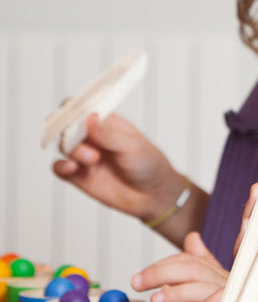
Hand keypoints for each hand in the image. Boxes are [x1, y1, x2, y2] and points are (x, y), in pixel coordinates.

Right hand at [52, 112, 182, 221]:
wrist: (153, 195)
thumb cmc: (149, 165)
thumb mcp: (132, 146)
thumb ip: (109, 134)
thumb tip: (91, 117)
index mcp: (108, 123)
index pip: (84, 108)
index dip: (73, 106)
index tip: (69, 108)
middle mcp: (94, 138)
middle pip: (68, 126)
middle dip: (68, 129)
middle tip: (75, 135)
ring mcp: (85, 156)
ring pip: (65, 146)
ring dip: (73, 150)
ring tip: (93, 158)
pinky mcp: (80, 176)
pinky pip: (60, 168)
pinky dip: (61, 166)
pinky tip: (72, 167)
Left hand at [131, 231, 227, 301]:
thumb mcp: (214, 279)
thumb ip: (201, 260)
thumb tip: (192, 238)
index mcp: (217, 273)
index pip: (190, 261)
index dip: (164, 265)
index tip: (139, 277)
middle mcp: (225, 283)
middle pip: (194, 270)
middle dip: (162, 274)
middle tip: (137, 283)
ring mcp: (229, 301)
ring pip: (203, 290)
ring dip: (177, 294)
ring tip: (155, 300)